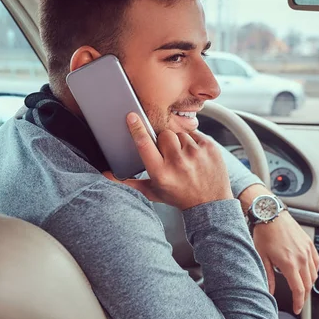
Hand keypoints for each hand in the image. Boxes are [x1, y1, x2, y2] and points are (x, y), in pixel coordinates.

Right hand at [104, 113, 232, 209]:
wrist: (210, 202)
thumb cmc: (179, 196)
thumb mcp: (153, 192)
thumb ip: (129, 183)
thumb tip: (107, 176)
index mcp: (161, 173)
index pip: (144, 144)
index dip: (137, 128)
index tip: (132, 116)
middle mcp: (178, 163)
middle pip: (164, 135)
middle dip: (165, 142)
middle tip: (171, 156)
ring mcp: (195, 154)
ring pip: (179, 133)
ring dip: (180, 143)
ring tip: (185, 158)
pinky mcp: (209, 147)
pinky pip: (194, 134)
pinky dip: (193, 143)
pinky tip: (195, 156)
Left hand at [252, 210, 318, 314]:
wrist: (271, 213)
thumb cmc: (264, 233)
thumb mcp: (261, 257)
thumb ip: (267, 276)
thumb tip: (269, 292)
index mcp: (289, 263)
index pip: (299, 290)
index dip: (298, 302)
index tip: (296, 309)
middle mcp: (301, 258)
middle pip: (308, 284)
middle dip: (303, 296)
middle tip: (298, 302)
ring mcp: (307, 250)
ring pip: (314, 274)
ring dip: (308, 284)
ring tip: (301, 288)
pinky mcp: (309, 244)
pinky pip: (316, 262)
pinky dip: (314, 271)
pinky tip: (307, 273)